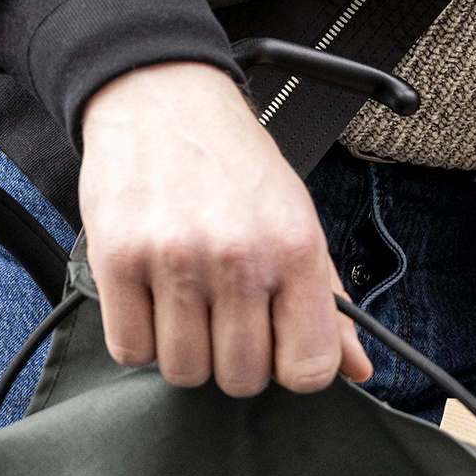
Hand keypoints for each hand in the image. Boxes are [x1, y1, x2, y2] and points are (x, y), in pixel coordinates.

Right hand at [78, 62, 373, 397]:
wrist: (161, 98)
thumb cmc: (232, 164)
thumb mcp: (296, 219)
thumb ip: (326, 301)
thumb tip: (357, 368)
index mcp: (295, 248)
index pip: (308, 367)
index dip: (288, 368)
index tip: (274, 347)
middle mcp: (239, 256)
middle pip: (240, 377)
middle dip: (231, 359)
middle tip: (222, 317)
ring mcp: (175, 259)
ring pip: (182, 369)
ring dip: (182, 350)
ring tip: (184, 304)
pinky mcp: (118, 259)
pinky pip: (130, 349)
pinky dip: (138, 338)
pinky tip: (150, 301)